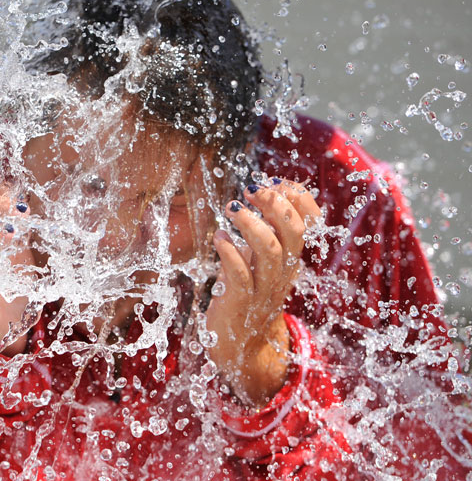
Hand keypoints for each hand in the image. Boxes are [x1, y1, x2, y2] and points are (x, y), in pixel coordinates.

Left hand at [207, 178, 321, 405]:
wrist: (243, 347)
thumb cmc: (248, 296)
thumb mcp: (260, 261)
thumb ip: (261, 233)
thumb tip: (257, 195)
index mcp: (290, 258)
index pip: (308, 222)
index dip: (297, 197)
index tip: (273, 180)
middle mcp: (282, 272)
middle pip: (292, 232)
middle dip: (275, 204)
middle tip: (251, 189)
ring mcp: (263, 288)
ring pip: (268, 250)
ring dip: (250, 224)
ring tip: (232, 208)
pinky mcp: (240, 303)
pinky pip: (240, 275)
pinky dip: (229, 252)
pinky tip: (218, 238)